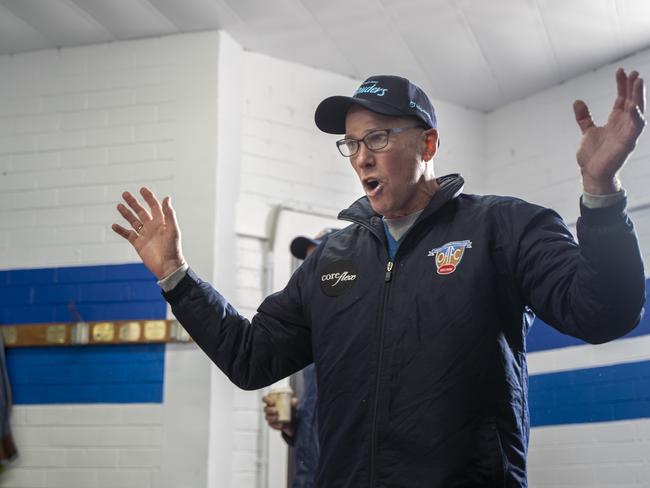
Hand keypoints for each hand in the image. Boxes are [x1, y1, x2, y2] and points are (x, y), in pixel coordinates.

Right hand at [112, 187, 184, 279]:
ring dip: (126, 213)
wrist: (168, 267)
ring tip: (119, 205)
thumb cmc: (173, 248)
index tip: (142, 189)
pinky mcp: (138, 244)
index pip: (154, 206)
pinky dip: (121, 230)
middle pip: (141, 211)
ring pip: (133, 221)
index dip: (148, 197)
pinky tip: (114, 225)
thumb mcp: (173, 229)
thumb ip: (169, 214)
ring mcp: (145, 235)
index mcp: (161, 222)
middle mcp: (152, 227)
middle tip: (125, 193)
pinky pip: (128, 235)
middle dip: (133, 202)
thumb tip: (166, 197)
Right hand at [262, 394, 297, 436]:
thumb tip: (295, 401)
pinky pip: (272, 425)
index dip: (267, 400)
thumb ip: (294, 402)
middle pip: (265, 409)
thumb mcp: (292, 404)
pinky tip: (280, 425)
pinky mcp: (272, 424)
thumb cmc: (289, 408)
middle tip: (276, 410)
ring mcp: (269, 417)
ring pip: (267, 417)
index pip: (265, 399)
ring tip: (277, 417)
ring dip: (272, 418)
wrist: (291, 419)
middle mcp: (268, 409)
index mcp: (271, 402)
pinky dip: (276, 425)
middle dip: (270, 410)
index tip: (273, 402)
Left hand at [573, 68, 645, 193]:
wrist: (592, 174)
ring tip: (638, 81)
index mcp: (616, 121)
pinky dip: (636, 117)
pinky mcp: (627, 143)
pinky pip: (636, 128)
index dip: (622, 85)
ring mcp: (627, 133)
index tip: (620, 70)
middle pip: (631, 101)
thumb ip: (584, 117)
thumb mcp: (587, 131)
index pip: (622, 98)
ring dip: (639, 96)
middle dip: (633, 87)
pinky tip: (634, 106)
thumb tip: (577, 101)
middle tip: (634, 71)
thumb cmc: (593, 155)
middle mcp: (624, 125)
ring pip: (637, 110)